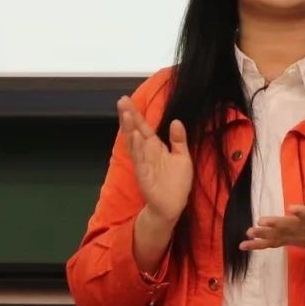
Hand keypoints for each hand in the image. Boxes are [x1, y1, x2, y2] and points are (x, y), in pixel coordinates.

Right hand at [117, 96, 192, 224]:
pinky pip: (140, 160)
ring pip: (134, 143)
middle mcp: (146, 153)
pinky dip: (137, 148)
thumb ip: (179, 140)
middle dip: (128, 117)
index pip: (143, 127)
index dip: (136, 114)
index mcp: (155, 147)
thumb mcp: (182, 157)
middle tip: (121, 101)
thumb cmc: (177, 182)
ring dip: (129, 129)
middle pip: (135, 131)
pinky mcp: (144, 175)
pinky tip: (135, 136)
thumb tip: (176, 121)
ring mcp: (143, 163)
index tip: (127, 99)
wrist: (173, 206)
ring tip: (126, 114)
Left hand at [241, 168, 304, 269]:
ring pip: (279, 237)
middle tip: (261, 222)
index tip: (292, 208)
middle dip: (275, 225)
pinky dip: (259, 245)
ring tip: (249, 233)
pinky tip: (245, 245)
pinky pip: (274, 244)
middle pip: (289, 227)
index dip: (301, 212)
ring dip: (263, 235)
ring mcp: (296, 237)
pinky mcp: (290, 242)